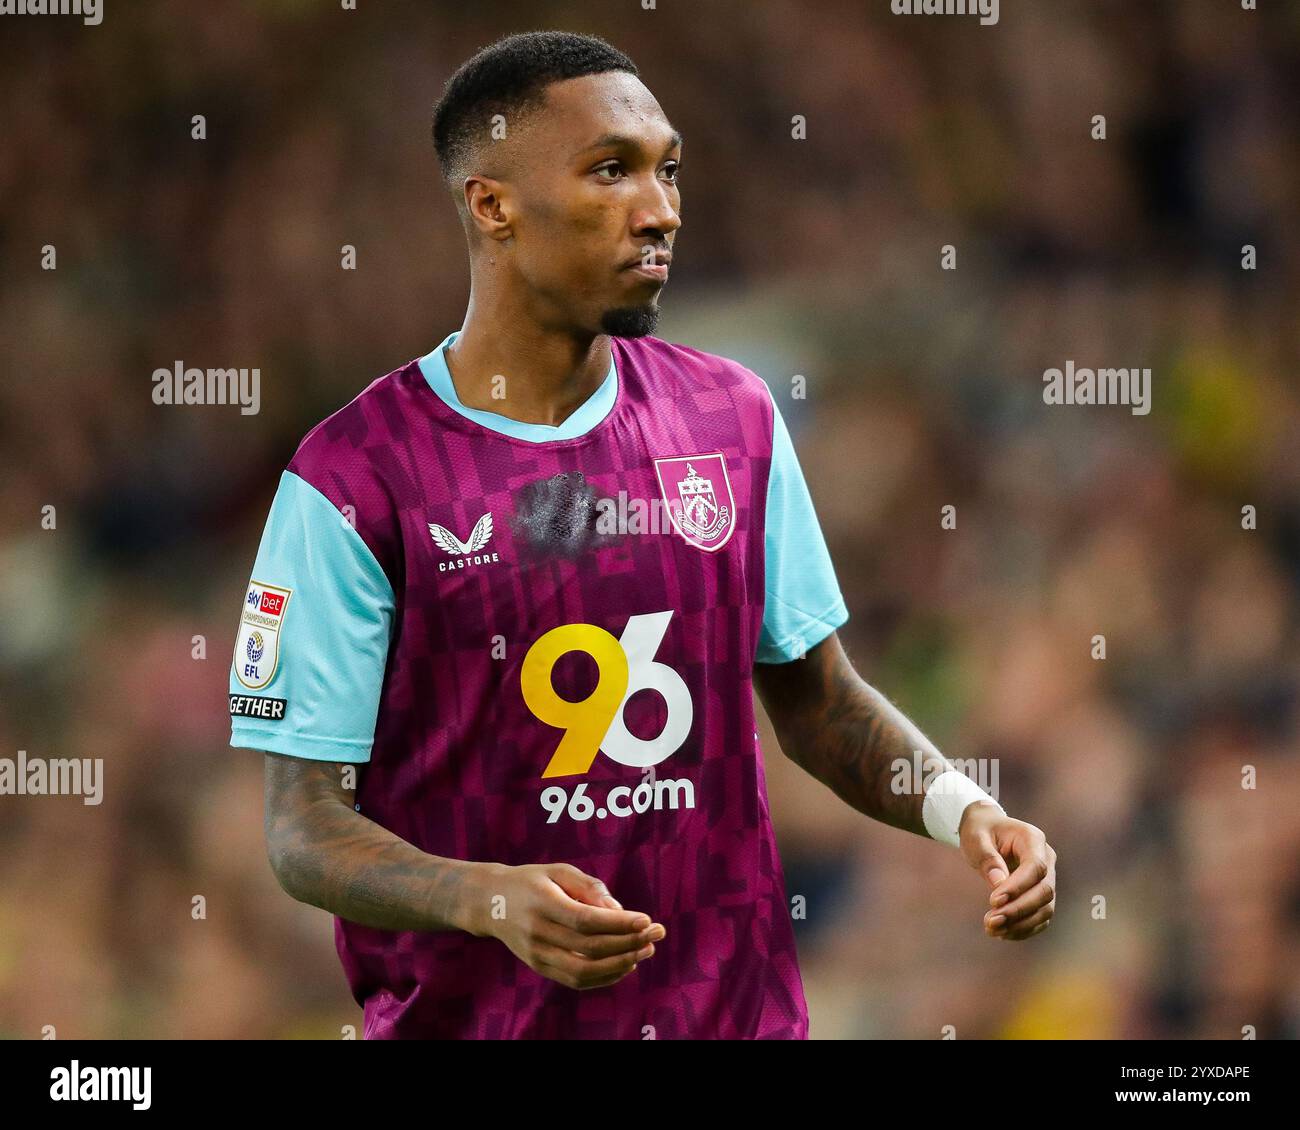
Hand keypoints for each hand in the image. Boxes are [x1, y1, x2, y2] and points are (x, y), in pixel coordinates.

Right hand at [468, 862, 665, 988]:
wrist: (491, 903)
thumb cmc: (532, 881)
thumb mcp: (558, 871)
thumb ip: (589, 887)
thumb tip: (619, 912)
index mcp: (541, 903)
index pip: (585, 920)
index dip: (618, 924)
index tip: (646, 919)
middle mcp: (537, 934)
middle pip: (589, 948)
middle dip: (629, 943)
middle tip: (657, 932)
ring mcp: (537, 956)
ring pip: (585, 971)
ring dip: (621, 964)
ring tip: (646, 950)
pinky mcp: (540, 968)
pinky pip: (577, 980)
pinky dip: (606, 977)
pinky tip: (626, 963)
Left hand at [958, 803, 1056, 940]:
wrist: (986, 829)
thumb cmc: (980, 830)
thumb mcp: (976, 837)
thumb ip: (987, 857)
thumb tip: (998, 883)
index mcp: (1033, 839)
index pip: (1035, 867)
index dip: (1018, 887)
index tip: (993, 901)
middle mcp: (1047, 858)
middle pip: (1045, 890)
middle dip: (1019, 909)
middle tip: (991, 921)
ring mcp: (1047, 877)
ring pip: (1046, 908)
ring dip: (1021, 923)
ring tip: (993, 930)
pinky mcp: (1041, 894)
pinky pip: (1040, 916)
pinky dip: (1024, 928)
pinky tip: (1003, 933)